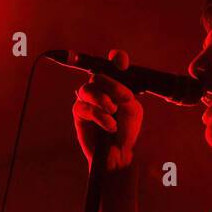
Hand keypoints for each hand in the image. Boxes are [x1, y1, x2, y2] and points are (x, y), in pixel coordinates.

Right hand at [73, 49, 142, 169]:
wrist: (119, 153)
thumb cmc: (126, 131)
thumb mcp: (133, 111)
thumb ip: (126, 95)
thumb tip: (115, 88)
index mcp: (115, 86)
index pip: (113, 66)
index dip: (116, 59)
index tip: (118, 57)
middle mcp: (100, 90)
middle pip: (98, 76)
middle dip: (110, 85)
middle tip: (122, 100)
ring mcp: (88, 100)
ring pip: (88, 89)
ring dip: (103, 100)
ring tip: (113, 112)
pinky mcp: (79, 113)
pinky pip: (85, 107)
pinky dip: (100, 116)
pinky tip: (110, 126)